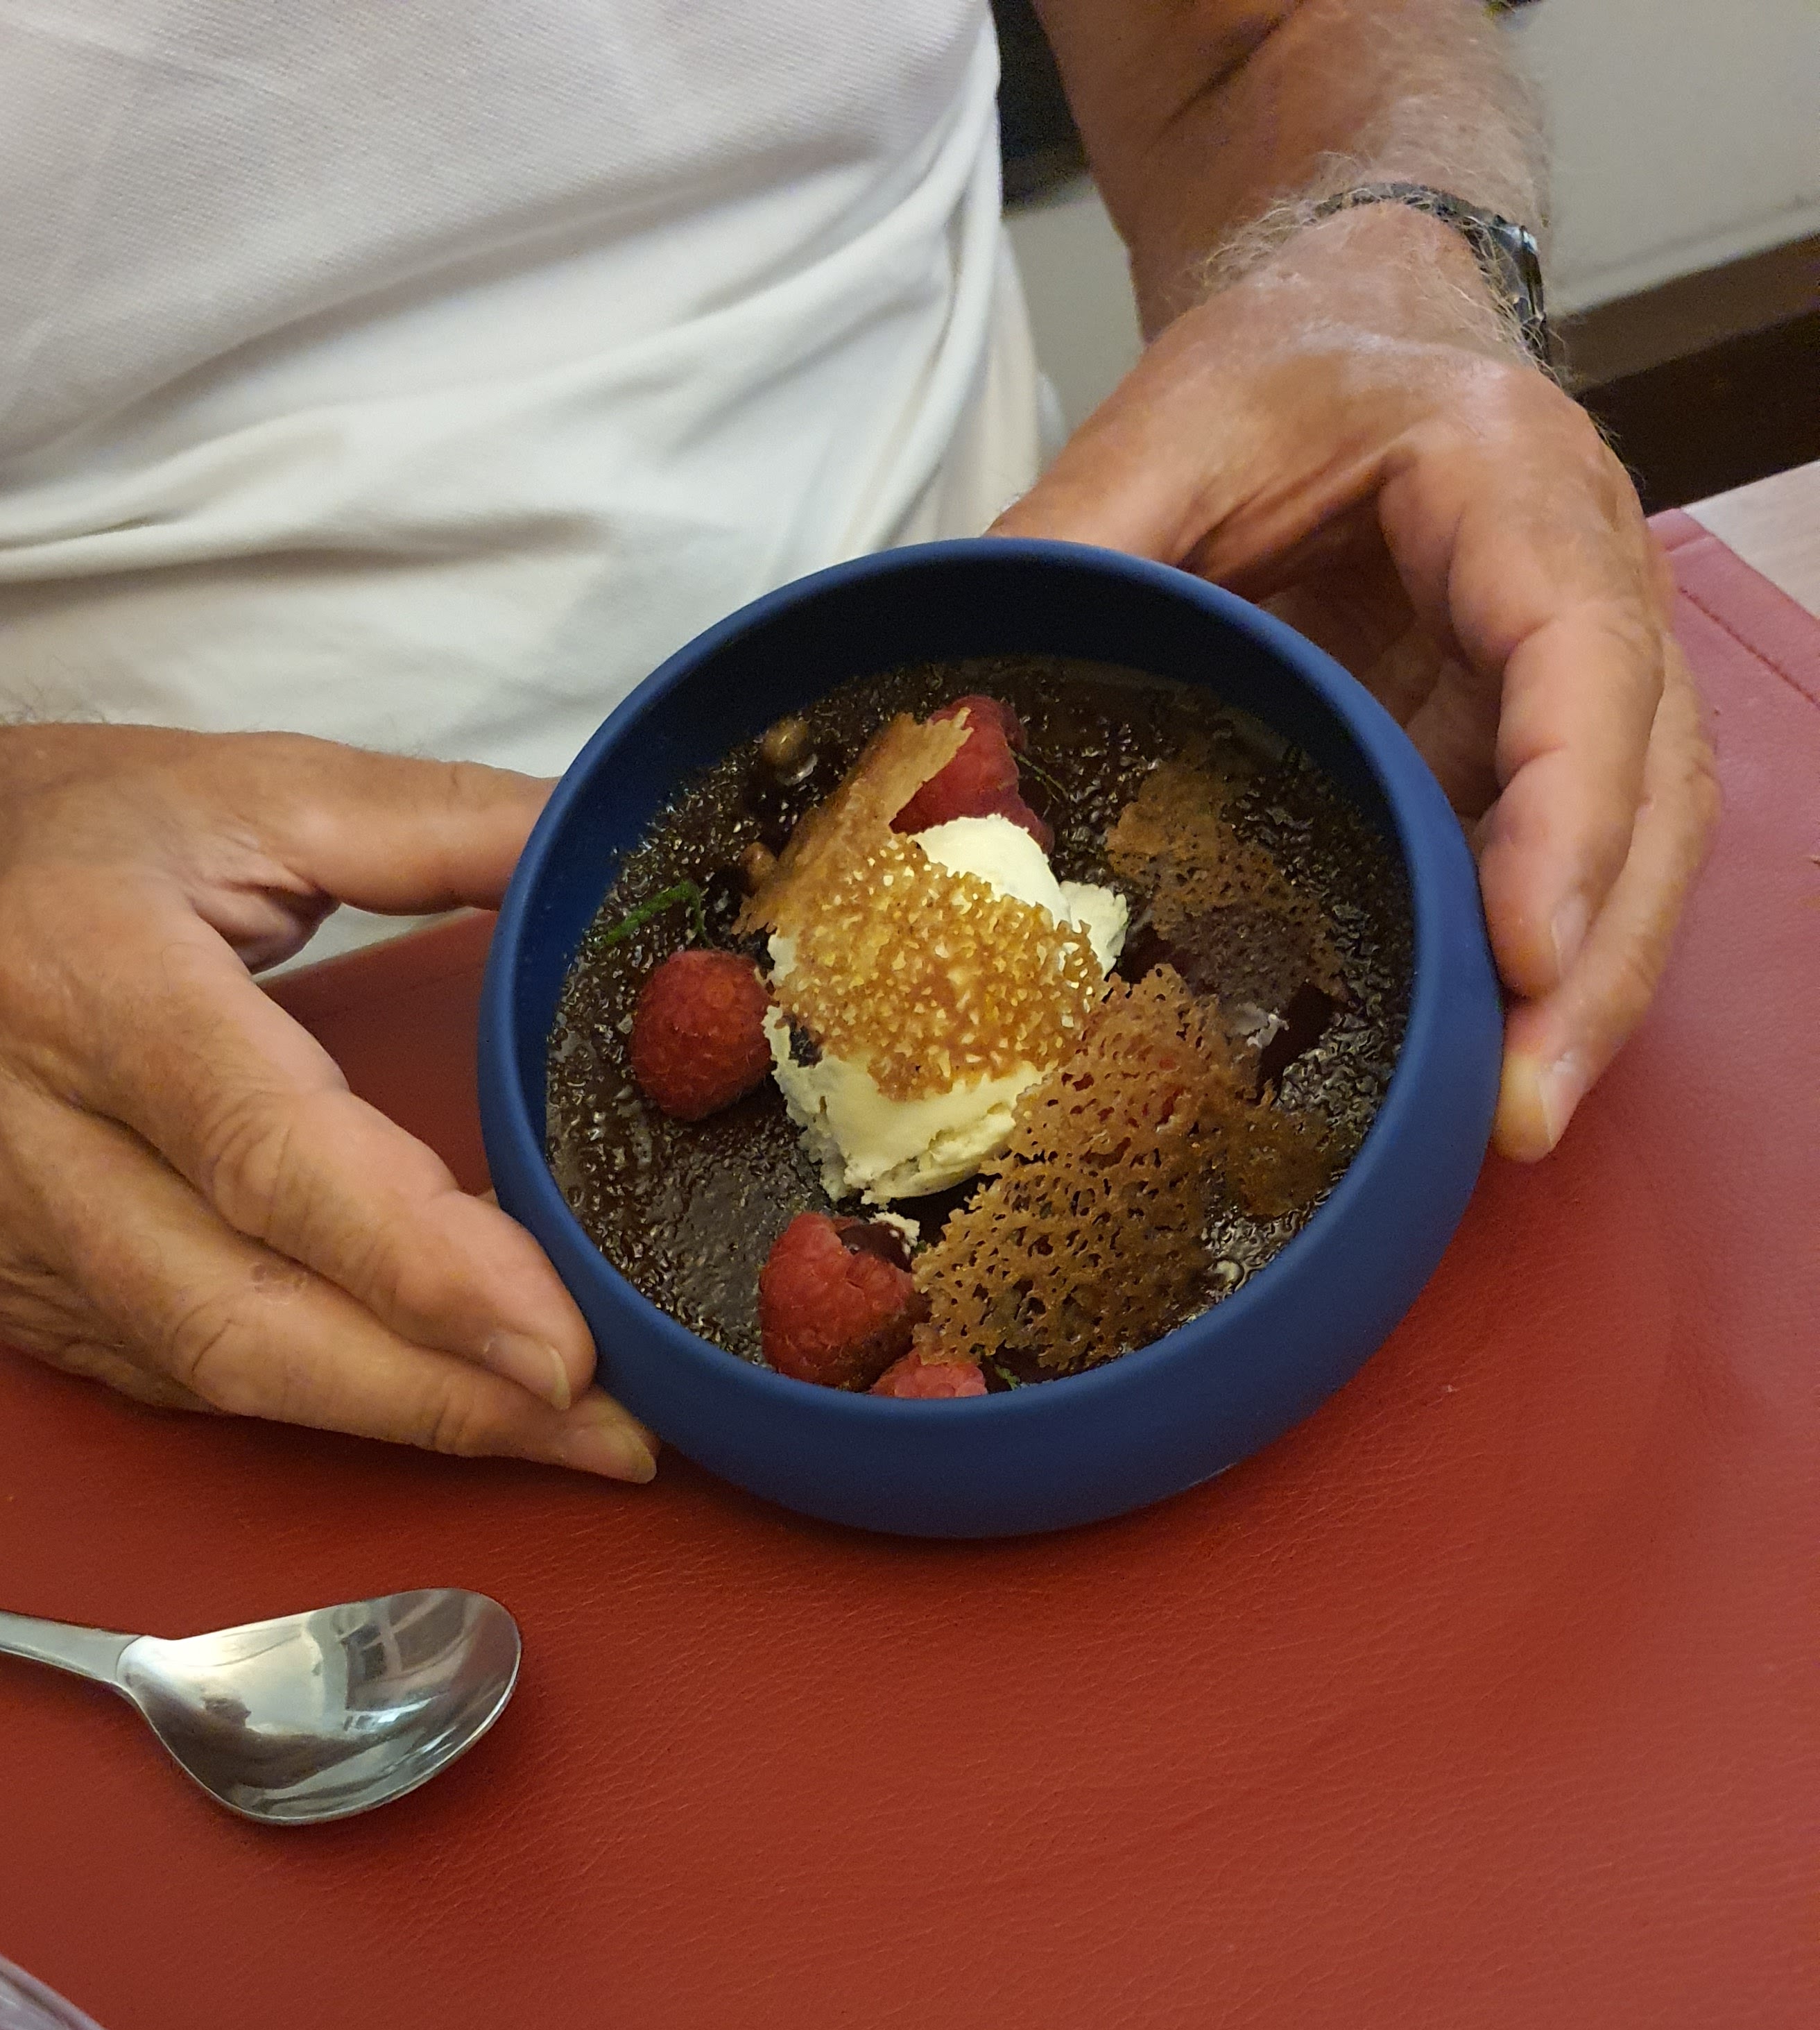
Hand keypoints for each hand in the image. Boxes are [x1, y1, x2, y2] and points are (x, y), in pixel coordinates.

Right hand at [0, 725, 656, 1477]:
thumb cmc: (68, 839)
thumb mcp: (254, 786)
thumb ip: (440, 824)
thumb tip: (601, 850)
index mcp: (87, 969)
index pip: (268, 1150)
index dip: (419, 1265)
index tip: (561, 1340)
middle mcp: (23, 1122)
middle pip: (241, 1313)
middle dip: (439, 1395)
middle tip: (607, 1429)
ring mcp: (1, 1230)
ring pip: (214, 1375)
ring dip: (400, 1419)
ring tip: (560, 1430)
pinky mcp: (6, 1296)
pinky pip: (178, 1380)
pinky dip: (314, 1399)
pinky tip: (427, 1396)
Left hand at [994, 214, 1719, 1158]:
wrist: (1344, 333)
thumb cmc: (1278, 375)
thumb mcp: (1167, 426)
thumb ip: (1075, 543)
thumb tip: (950, 721)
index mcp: (1511, 483)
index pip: (1581, 654)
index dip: (1569, 811)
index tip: (1521, 947)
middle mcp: (1585, 583)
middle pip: (1651, 782)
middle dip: (1595, 957)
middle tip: (1520, 1112)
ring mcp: (1569, 682)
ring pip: (1637, 844)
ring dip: (1582, 993)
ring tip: (1508, 1124)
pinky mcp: (1525, 752)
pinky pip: (1562, 869)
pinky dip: (1529, 975)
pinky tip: (1475, 1073)